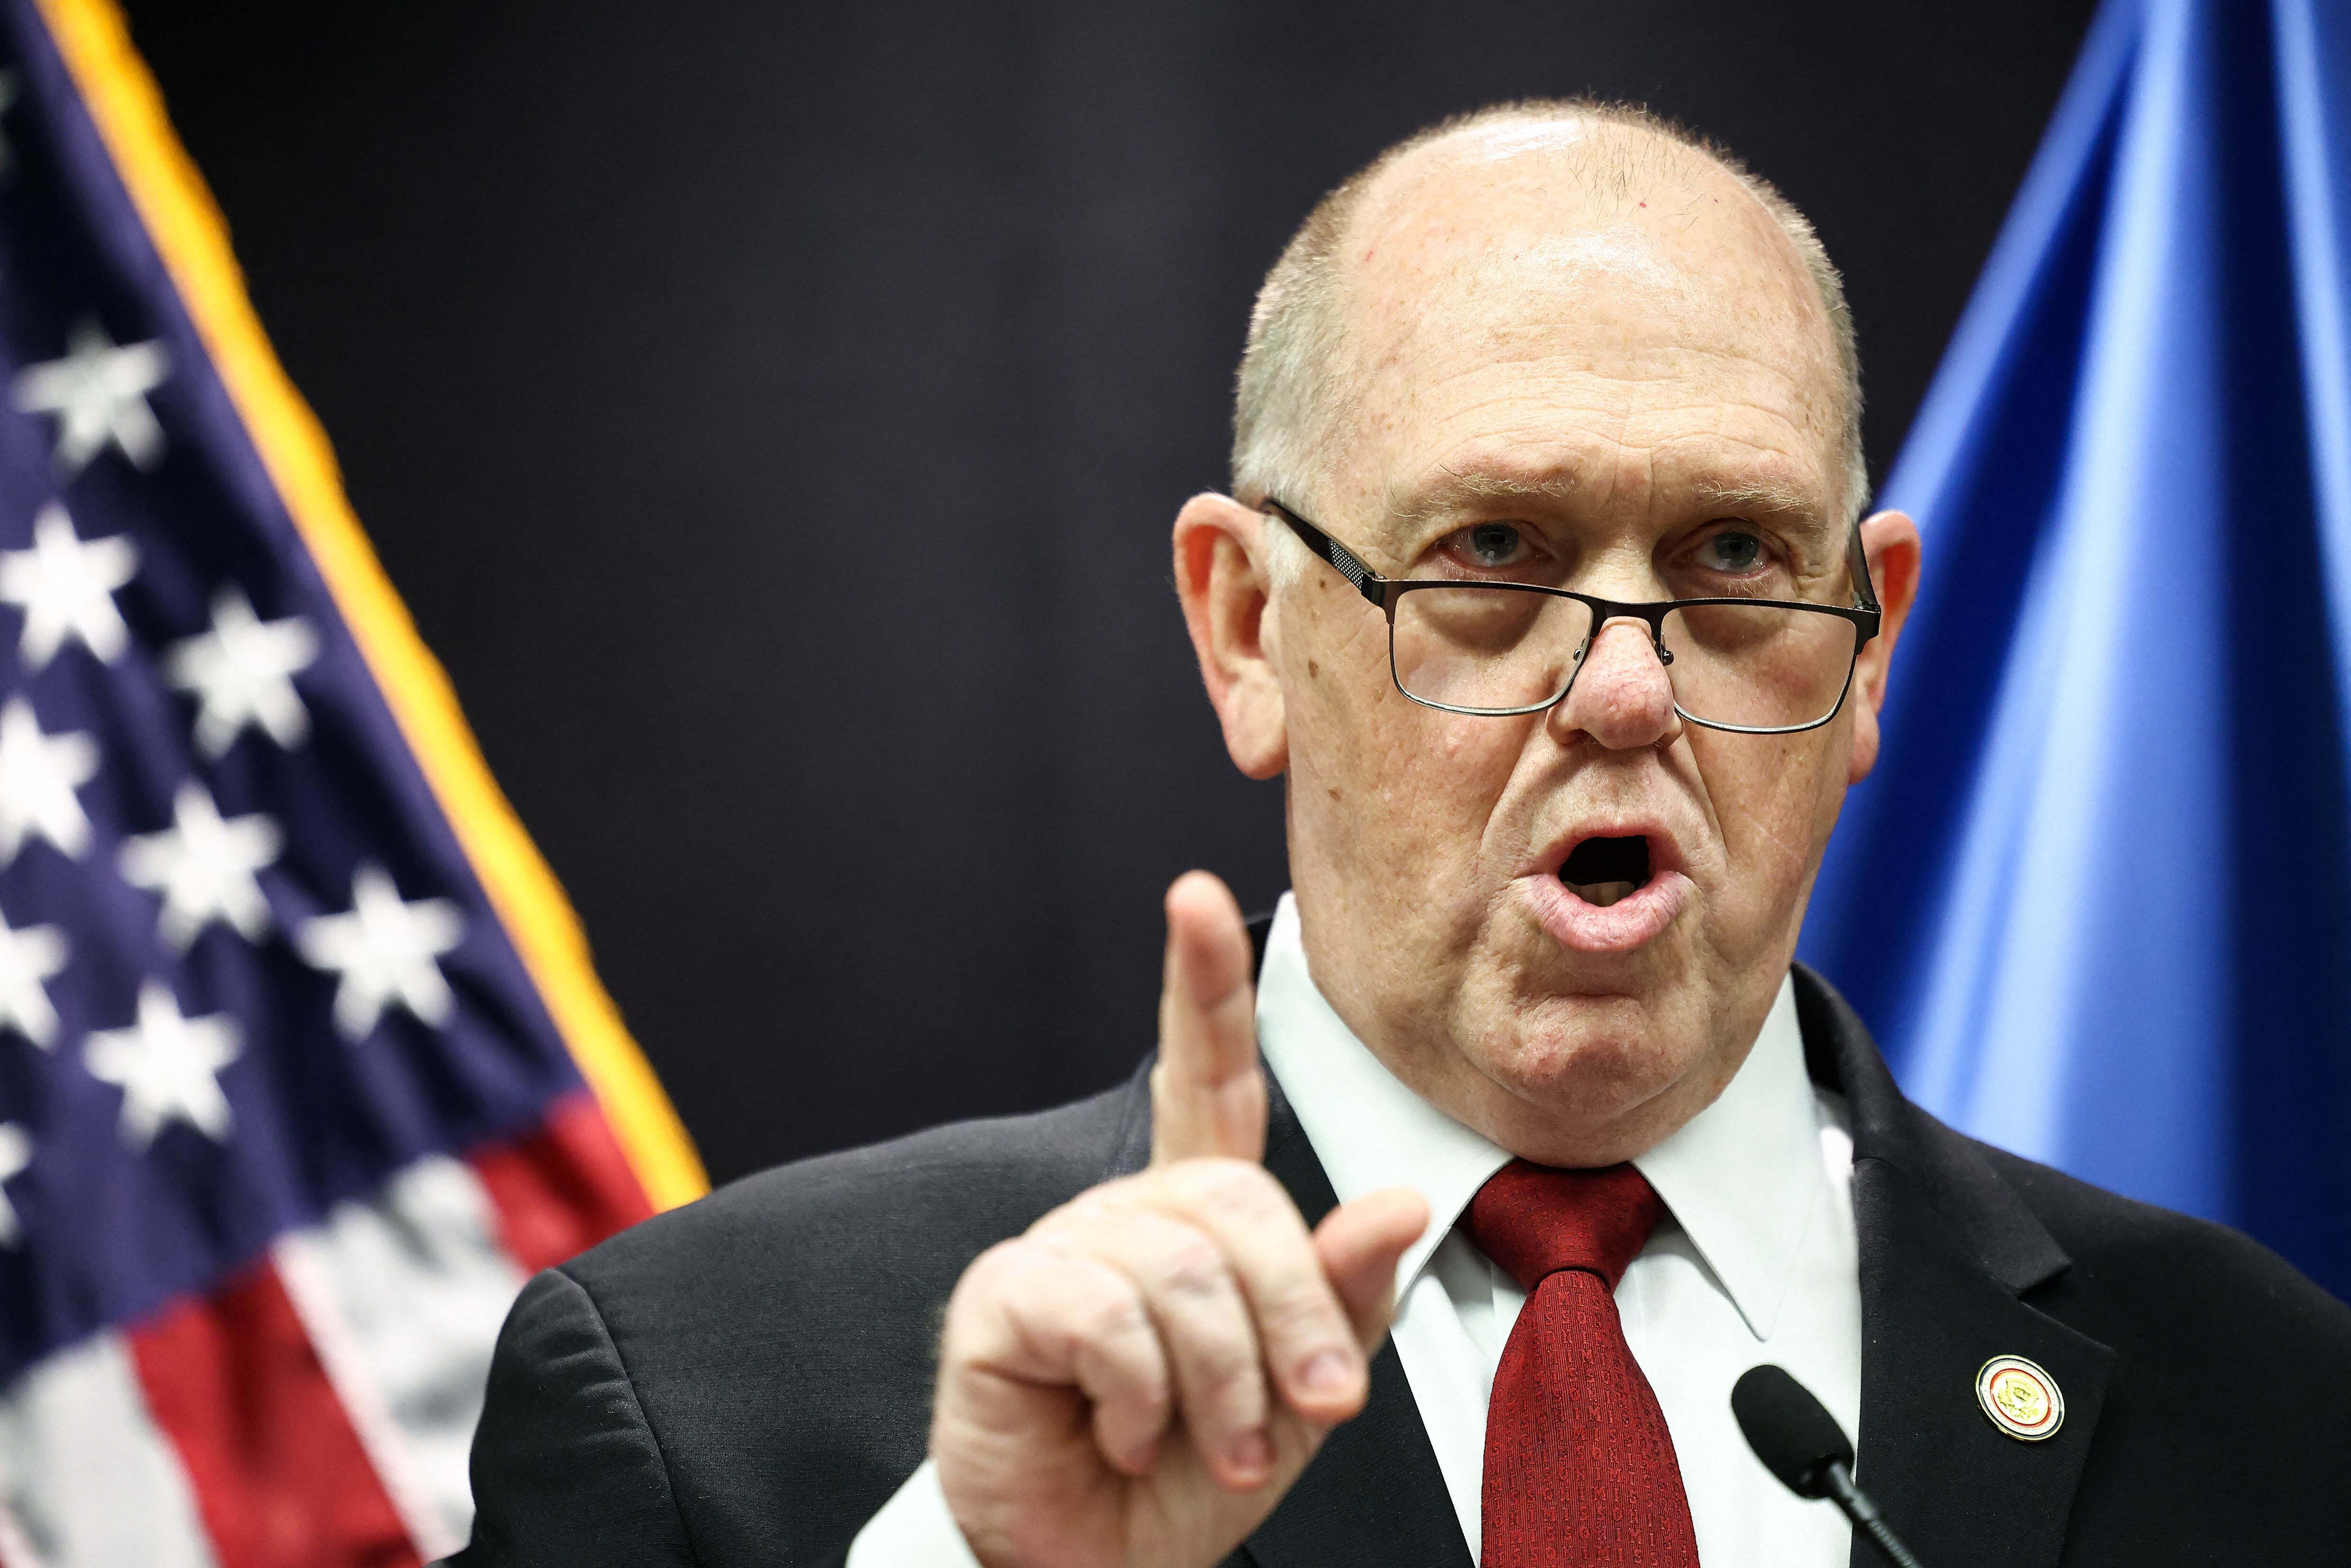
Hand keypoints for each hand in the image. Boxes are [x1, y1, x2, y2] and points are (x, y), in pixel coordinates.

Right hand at [931, 872, 1428, 1567]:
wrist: (1104, 1564)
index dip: (1203, 982)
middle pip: (1237, 1203)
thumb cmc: (1196, 1470)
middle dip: (1291, 1315)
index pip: (1206, 1073)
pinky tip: (1124, 1429)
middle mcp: (1127, 1209)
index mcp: (1197, 1210)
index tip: (1199, 893)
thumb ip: (1342, 1294)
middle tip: (1313, 1409)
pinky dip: (1139, 1391)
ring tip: (1217, 1448)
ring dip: (1223, 1379)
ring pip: (1179, 1267)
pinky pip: (1102, 1310)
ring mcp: (1060, 1247)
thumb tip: (1400, 1200)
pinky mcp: (1002, 1299)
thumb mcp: (1298, 1389)